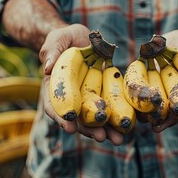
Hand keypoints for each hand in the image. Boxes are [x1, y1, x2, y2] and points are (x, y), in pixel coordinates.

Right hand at [40, 24, 123, 144]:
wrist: (82, 38)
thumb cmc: (64, 38)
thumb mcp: (57, 39)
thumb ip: (51, 51)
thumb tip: (47, 68)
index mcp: (54, 88)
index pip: (54, 106)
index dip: (61, 118)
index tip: (70, 128)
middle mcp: (71, 98)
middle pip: (77, 119)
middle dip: (89, 130)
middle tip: (101, 137)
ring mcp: (87, 99)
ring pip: (95, 118)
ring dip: (106, 130)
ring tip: (118, 139)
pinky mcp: (103, 95)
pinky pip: (110, 108)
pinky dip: (118, 118)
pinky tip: (130, 126)